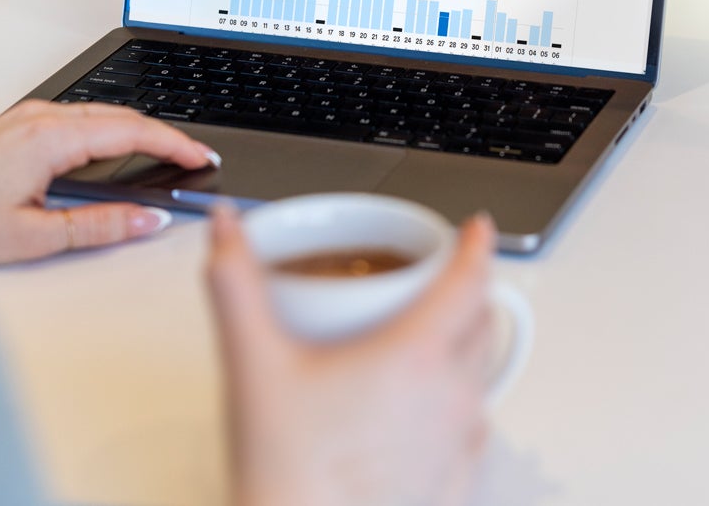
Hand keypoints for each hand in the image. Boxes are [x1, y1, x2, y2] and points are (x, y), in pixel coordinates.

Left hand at [0, 100, 216, 264]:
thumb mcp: (32, 236)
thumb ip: (98, 226)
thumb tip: (146, 220)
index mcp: (49, 138)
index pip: (133, 130)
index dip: (175, 144)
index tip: (203, 159)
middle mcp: (38, 117)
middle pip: (120, 115)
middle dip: (163, 135)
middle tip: (193, 160)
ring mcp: (22, 117)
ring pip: (97, 114)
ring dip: (134, 130)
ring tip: (162, 155)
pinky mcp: (11, 126)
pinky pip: (74, 118)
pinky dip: (105, 130)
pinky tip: (112, 151)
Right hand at [207, 204, 497, 505]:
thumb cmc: (284, 476)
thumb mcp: (252, 364)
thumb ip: (236, 282)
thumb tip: (226, 227)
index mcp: (415, 358)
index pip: (469, 281)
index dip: (476, 245)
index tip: (475, 229)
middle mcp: (452, 399)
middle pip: (482, 322)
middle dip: (467, 291)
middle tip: (436, 280)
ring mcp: (459, 445)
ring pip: (482, 372)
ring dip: (463, 346)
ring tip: (422, 340)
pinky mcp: (456, 482)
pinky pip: (475, 424)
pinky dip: (458, 401)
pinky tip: (419, 408)